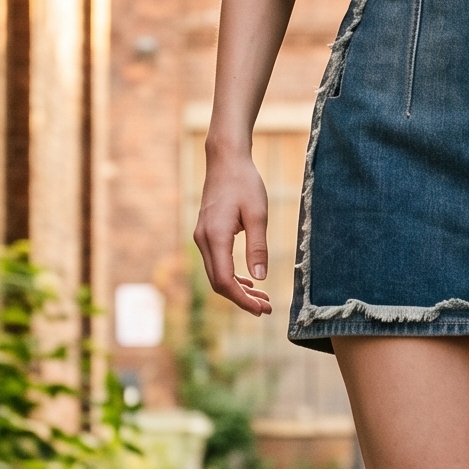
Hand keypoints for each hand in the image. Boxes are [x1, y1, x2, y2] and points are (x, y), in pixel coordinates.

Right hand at [193, 149, 272, 316]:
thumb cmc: (244, 183)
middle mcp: (203, 240)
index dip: (242, 300)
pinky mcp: (206, 233)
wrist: (225, 160)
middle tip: (266, 307)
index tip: (262, 309)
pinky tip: (248, 280)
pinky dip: (231, 275)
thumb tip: (260, 279)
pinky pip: (216, 262)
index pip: (225, 280)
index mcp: (215, 236)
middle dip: (241, 299)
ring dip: (237, 289)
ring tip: (261, 298)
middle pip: (218, 282)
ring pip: (216, 273)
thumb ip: (258, 247)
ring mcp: (202, 236)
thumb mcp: (258, 214)